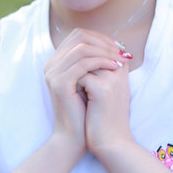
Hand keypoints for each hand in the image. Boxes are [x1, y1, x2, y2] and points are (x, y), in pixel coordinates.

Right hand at [43, 27, 124, 147]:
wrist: (74, 136)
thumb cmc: (85, 110)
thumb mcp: (92, 81)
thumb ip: (97, 61)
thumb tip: (117, 43)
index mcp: (57, 61)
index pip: (79, 36)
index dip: (100, 38)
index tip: (118, 47)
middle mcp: (51, 64)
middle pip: (79, 37)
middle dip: (103, 42)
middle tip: (121, 51)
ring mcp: (52, 73)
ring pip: (82, 48)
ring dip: (105, 51)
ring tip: (121, 59)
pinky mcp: (59, 83)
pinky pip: (83, 64)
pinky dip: (101, 62)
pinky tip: (115, 67)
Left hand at [81, 50, 133, 156]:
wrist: (110, 142)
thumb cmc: (104, 117)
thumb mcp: (103, 90)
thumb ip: (96, 71)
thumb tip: (77, 55)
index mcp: (120, 67)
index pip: (98, 44)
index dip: (82, 54)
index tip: (77, 74)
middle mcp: (119, 69)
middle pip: (89, 50)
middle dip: (76, 64)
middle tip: (76, 84)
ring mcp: (112, 78)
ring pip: (83, 61)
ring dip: (75, 75)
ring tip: (79, 93)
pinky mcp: (103, 89)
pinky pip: (80, 75)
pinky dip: (75, 86)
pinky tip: (80, 100)